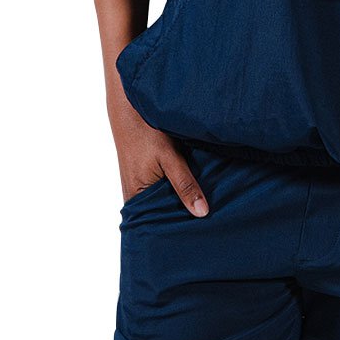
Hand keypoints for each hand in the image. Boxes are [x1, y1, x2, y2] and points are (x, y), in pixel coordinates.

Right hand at [111, 99, 208, 217]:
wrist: (131, 108)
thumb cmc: (146, 132)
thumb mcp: (169, 158)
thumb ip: (184, 184)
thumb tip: (202, 212)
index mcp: (137, 200)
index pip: (161, 225)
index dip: (181, 227)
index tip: (203, 231)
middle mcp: (136, 199)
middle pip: (164, 215)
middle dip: (183, 217)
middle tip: (208, 221)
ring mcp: (140, 188)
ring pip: (165, 202)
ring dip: (181, 201)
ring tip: (204, 206)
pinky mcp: (145, 178)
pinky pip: (164, 190)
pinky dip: (177, 189)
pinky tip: (194, 187)